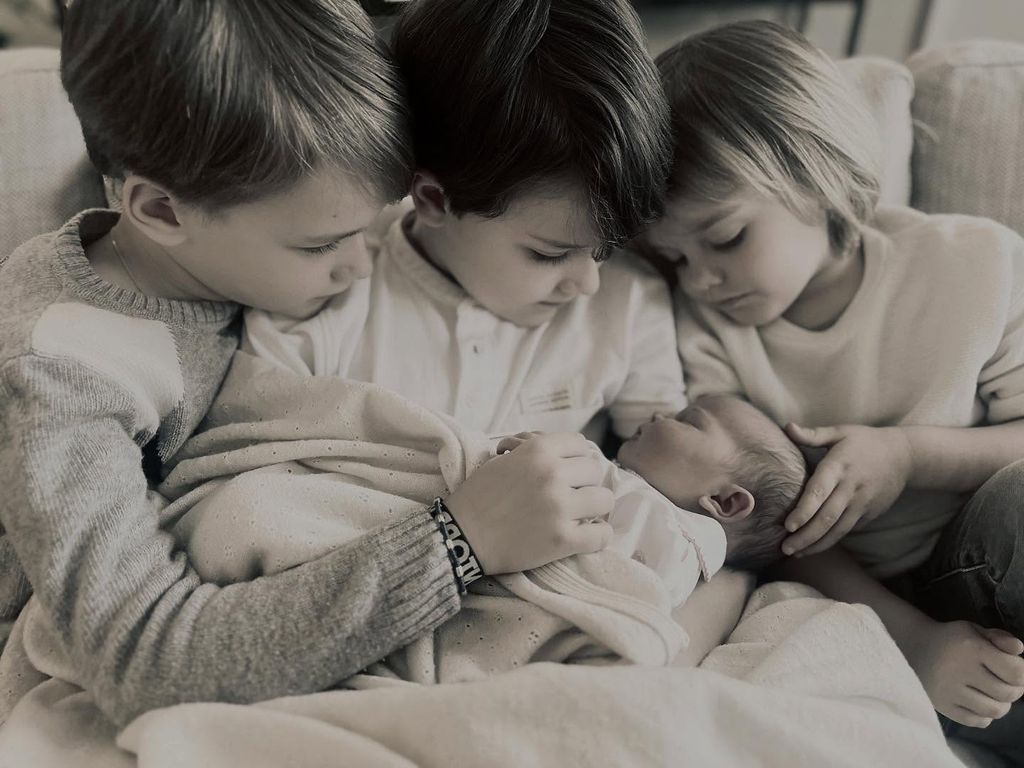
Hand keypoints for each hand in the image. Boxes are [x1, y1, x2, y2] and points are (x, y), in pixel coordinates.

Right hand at [445, 431, 613, 574]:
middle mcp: (553, 474)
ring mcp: (560, 507)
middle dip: (584, 481)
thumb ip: (535, 450)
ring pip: (604, 499)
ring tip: (580, 514)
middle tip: (572, 494)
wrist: (462, 535)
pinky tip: (586, 534)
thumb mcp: (505, 459)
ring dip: (594, 507)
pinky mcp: (562, 539)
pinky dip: (598, 536)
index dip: (575, 458)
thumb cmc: (480, 495)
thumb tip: (564, 450)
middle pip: (594, 471)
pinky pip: (601, 535)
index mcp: (538, 451)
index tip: (569, 471)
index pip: (580, 445)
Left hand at [782, 424, 911, 555]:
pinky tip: (813, 547)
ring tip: (795, 553)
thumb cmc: (864, 442)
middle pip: (827, 517)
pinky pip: (848, 530)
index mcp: (839, 466)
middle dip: (805, 536)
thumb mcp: (840, 432)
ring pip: (838, 529)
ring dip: (816, 544)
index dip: (804, 510)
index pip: (820, 491)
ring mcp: (862, 503)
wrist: (905, 456)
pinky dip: (830, 541)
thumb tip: (787, 427)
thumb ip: (812, 434)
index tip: (788, 525)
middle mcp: (851, 487)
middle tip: (784, 548)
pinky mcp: (869, 513)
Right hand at [908, 619, 1023, 727]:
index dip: (1021, 673)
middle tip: (1007, 683)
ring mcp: (949, 690)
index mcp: (971, 647)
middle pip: (1007, 693)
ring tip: (994, 694)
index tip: (1014, 669)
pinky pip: (976, 721)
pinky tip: (979, 703)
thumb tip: (1019, 649)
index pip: (1015, 672)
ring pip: (994, 711)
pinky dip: (984, 716)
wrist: (912, 647)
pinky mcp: (942, 705)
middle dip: (1015, 690)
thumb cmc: (950, 639)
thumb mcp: (973, 630)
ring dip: (1002, 704)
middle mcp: (959, 670)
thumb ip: (999, 638)